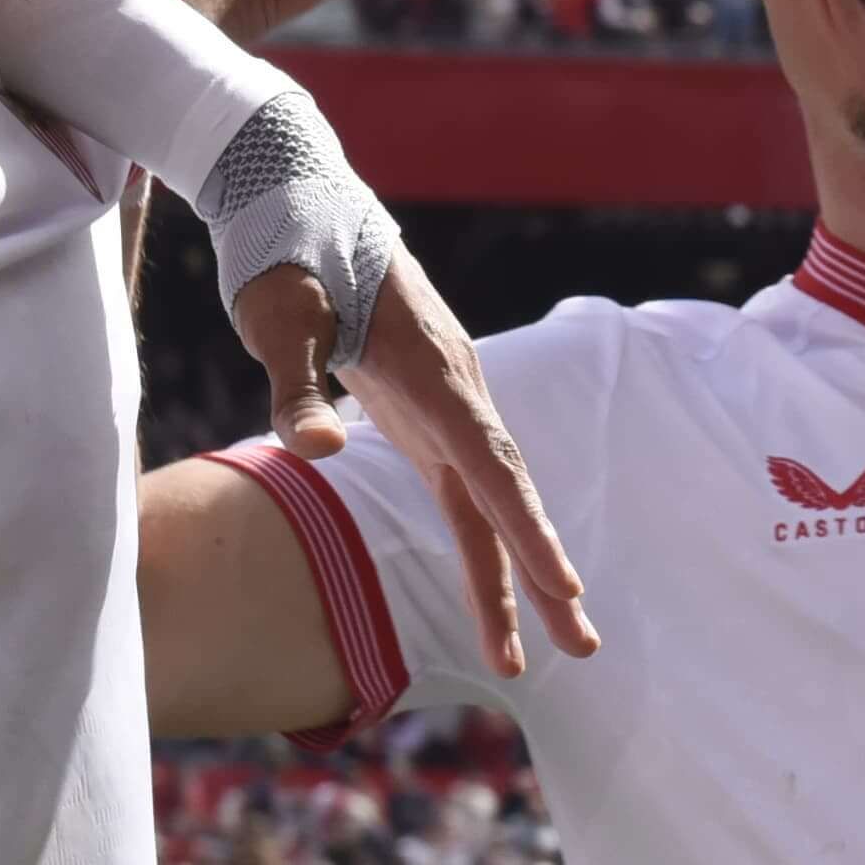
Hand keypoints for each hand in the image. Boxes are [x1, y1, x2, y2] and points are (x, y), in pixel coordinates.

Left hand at [227, 252, 592, 677]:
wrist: (306, 213)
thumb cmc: (290, 263)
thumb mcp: (281, 320)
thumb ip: (298, 388)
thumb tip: (320, 452)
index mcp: (434, 373)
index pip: (489, 462)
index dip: (525, 526)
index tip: (562, 583)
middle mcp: (457, 396)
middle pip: (509, 497)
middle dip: (544, 574)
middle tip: (583, 647)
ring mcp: (448, 410)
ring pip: (492, 505)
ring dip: (519, 576)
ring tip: (547, 651)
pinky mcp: (427, 420)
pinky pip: (465, 496)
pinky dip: (485, 549)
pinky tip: (499, 601)